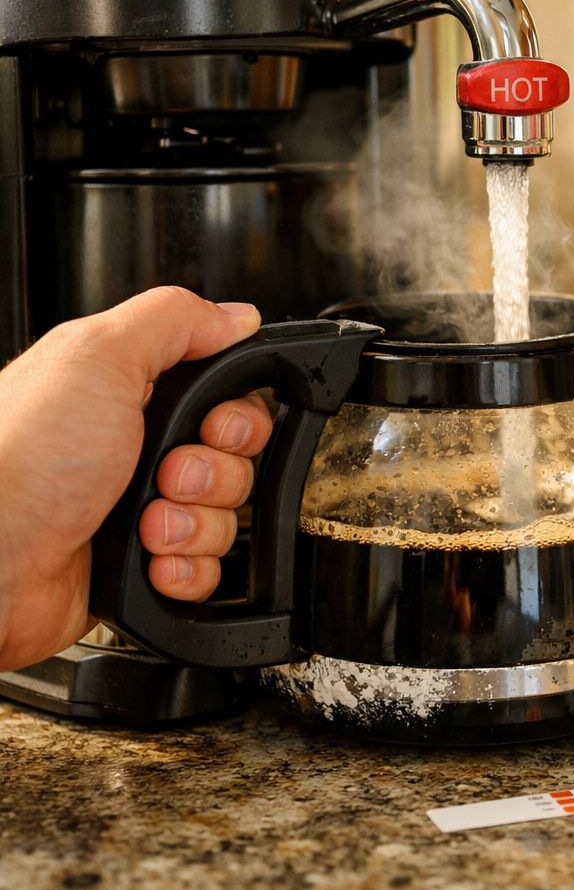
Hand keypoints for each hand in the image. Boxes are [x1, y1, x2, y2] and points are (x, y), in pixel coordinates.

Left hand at [0, 287, 272, 670]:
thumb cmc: (18, 456)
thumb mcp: (94, 355)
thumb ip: (174, 320)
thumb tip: (236, 317)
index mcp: (129, 397)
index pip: (226, 400)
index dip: (235, 416)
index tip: (211, 425)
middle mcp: (136, 453)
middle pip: (233, 461)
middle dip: (213, 473)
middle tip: (165, 473)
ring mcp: (139, 513)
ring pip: (223, 520)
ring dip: (193, 525)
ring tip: (144, 523)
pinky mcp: (139, 567)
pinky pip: (204, 572)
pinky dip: (185, 569)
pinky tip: (147, 559)